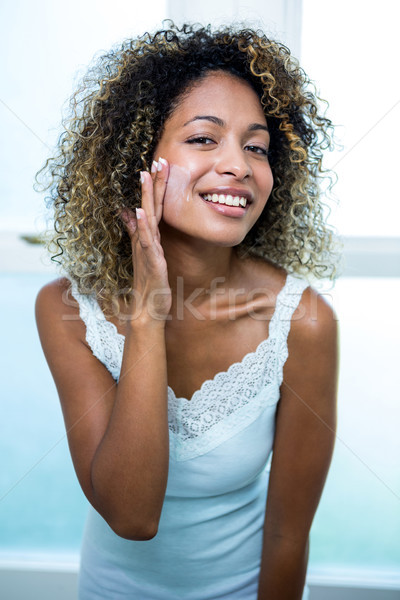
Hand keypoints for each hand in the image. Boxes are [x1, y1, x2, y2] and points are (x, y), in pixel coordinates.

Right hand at [121, 158, 171, 321]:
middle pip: (149, 207)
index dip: (155, 187)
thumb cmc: (150, 283)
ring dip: (146, 197)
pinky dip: (142, 226)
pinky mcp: (150, 262)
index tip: (158, 164)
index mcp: (148, 238)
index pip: (152, 207)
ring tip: (145, 176)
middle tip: (155, 160)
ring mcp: (147, 249)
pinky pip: (146, 241)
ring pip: (147, 219)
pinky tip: (141, 212)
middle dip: (152, 184)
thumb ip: (138, 233)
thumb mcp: (147, 254)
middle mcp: (145, 240)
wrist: (149, 308)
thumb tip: (129, 213)